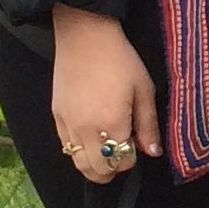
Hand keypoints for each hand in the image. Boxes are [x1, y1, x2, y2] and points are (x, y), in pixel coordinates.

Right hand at [50, 7, 159, 181]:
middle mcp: (86, 130)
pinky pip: (65, 146)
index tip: (136, 145)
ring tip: (106, 150)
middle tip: (122, 152)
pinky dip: (78, 150)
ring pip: (78, 164)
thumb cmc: (120, 60)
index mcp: (111, 124)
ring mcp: (67, 125)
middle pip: (97, 171)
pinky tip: (90, 137)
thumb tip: (153, 152)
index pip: (122, 162)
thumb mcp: (144, 90)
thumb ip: (148, 124)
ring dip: (94, 164)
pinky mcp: (56, 116)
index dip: (132, 159)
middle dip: (113, 168)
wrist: (85, 36)